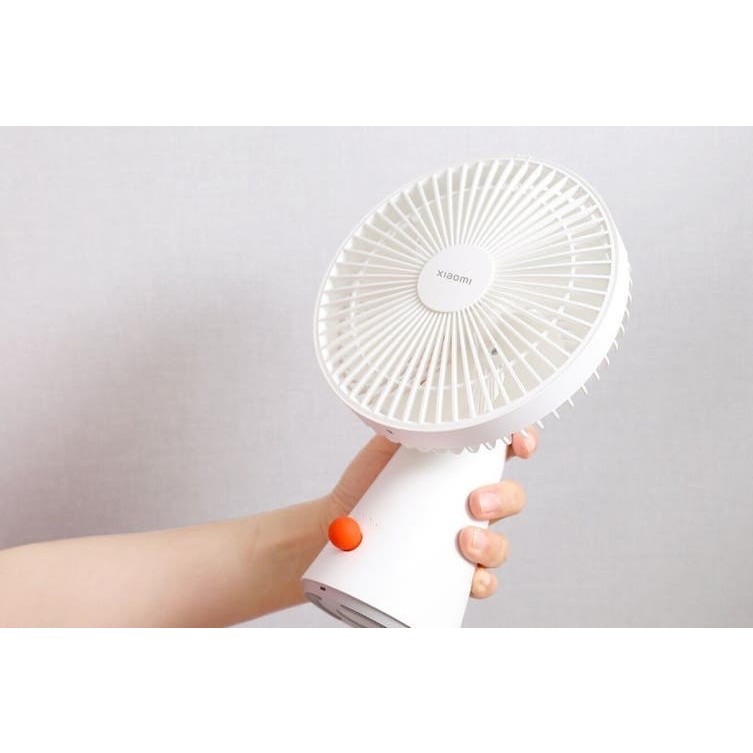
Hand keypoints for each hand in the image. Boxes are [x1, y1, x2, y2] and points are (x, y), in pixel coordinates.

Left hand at [323, 428, 538, 599]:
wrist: (339, 524)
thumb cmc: (368, 481)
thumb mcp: (385, 444)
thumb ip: (404, 421)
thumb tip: (410, 400)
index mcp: (462, 465)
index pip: (506, 449)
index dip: (525, 442)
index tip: (522, 445)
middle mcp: (472, 499)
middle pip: (512, 497)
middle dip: (504, 498)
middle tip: (475, 503)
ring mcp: (466, 535)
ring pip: (501, 543)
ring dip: (492, 544)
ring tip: (464, 541)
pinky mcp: (453, 569)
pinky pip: (482, 580)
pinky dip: (482, 581)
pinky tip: (470, 579)